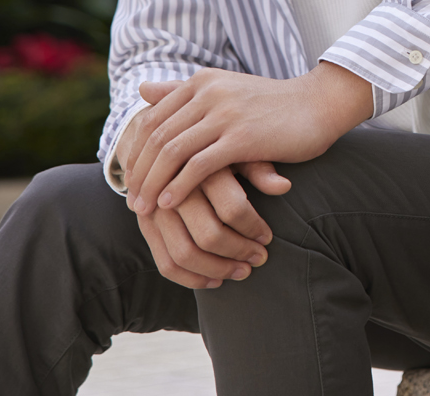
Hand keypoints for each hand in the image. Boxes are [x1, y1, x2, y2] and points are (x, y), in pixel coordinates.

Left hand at [125, 63, 373, 216]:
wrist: (320, 104)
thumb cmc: (273, 104)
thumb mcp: (225, 90)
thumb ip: (183, 91)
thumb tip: (143, 89)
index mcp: (202, 82)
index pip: (152, 118)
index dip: (135, 151)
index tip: (128, 178)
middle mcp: (210, 92)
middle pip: (157, 136)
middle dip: (139, 171)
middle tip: (131, 200)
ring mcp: (226, 113)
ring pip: (172, 152)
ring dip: (152, 183)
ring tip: (144, 208)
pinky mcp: (243, 137)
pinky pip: (199, 165)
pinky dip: (179, 186)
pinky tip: (170, 204)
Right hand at [133, 162, 291, 288]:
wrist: (165, 147)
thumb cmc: (212, 151)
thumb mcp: (235, 150)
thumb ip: (258, 167)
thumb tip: (284, 186)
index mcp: (202, 166)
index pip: (232, 208)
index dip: (253, 227)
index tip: (267, 238)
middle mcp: (174, 189)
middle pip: (209, 235)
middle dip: (238, 252)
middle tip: (260, 258)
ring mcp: (155, 210)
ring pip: (185, 254)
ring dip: (217, 270)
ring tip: (242, 272)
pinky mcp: (144, 226)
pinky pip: (166, 263)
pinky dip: (191, 279)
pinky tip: (214, 281)